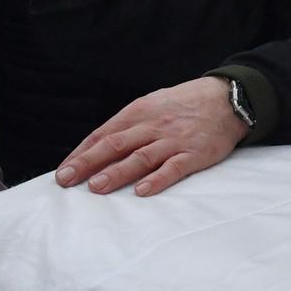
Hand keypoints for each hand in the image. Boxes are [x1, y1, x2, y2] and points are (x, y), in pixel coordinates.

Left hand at [55, 78, 250, 197]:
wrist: (227, 99)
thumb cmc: (184, 105)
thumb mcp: (152, 105)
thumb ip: (129, 125)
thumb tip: (98, 147)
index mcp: (138, 112)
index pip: (103, 134)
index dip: (81, 153)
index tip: (63, 171)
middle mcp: (152, 125)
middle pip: (115, 145)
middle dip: (88, 163)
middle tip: (66, 180)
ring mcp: (173, 140)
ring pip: (140, 157)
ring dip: (117, 172)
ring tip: (96, 187)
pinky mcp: (195, 154)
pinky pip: (173, 168)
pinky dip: (157, 180)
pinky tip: (142, 191)